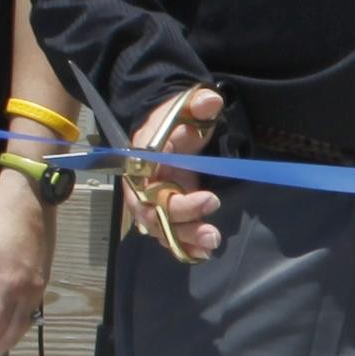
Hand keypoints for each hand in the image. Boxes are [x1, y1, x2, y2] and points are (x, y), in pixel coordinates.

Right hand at [120, 86, 228, 262]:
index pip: (153, 190)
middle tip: (212, 234)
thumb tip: (210, 102)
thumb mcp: (187, 106)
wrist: (168, 123)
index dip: (179, 202)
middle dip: (183, 227)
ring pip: (160, 227)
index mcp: (144, 160)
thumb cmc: (176, 117)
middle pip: (155, 214)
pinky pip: (166, 231)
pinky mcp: (162, 207)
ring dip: (183, 241)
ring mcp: (150, 198)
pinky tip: (200, 254)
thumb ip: (198, 104)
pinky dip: (181, 245)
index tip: (211, 200)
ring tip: (210, 245)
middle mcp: (142, 184)